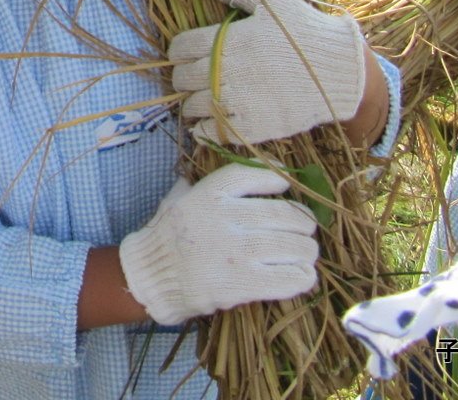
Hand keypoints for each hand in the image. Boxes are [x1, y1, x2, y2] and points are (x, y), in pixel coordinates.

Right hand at [119, 164, 317, 324]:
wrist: (150, 278)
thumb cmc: (165, 238)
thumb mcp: (177, 198)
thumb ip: (201, 184)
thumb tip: (228, 174)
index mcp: (210, 194)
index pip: (256, 176)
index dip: (277, 178)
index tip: (285, 185)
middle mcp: (226, 218)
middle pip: (286, 214)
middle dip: (303, 223)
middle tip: (305, 230)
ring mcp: (237, 252)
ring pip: (294, 246)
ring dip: (307, 250)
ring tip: (306, 253)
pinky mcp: (244, 284)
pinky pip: (289, 278)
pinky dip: (303, 276)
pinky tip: (303, 275)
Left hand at [169, 0, 365, 143]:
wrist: (340, 72)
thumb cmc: (305, 31)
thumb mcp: (273, 0)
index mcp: (225, 41)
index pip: (181, 47)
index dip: (178, 50)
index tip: (184, 53)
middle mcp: (225, 72)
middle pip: (182, 78)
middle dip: (183, 76)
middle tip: (191, 76)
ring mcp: (238, 102)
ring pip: (193, 106)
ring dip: (191, 102)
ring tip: (200, 98)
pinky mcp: (252, 127)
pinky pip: (212, 132)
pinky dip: (204, 129)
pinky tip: (209, 122)